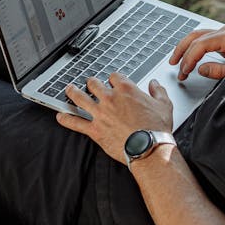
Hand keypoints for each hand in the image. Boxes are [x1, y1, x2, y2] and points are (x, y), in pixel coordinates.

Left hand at [56, 73, 173, 164]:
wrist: (148, 148)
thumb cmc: (156, 128)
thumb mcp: (164, 105)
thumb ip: (158, 91)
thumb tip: (155, 84)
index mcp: (126, 90)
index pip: (114, 76)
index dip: (113, 78)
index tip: (112, 81)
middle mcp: (110, 98)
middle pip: (94, 84)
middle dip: (91, 82)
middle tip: (89, 83)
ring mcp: (100, 114)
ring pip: (80, 98)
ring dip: (73, 93)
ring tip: (69, 89)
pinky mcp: (95, 130)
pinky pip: (76, 123)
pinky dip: (67, 119)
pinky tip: (60, 116)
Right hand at [169, 24, 224, 81]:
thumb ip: (218, 71)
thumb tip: (199, 69)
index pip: (201, 45)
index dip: (189, 58)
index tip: (184, 71)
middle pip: (196, 36)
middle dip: (182, 50)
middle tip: (173, 64)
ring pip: (198, 35)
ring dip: (186, 47)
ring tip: (176, 60)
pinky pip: (205, 38)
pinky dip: (194, 46)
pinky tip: (188, 55)